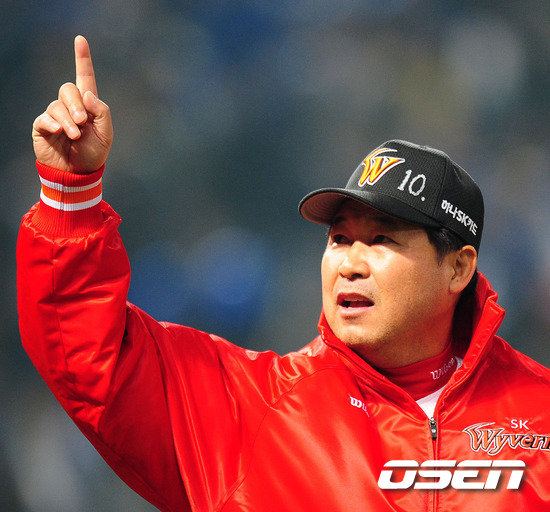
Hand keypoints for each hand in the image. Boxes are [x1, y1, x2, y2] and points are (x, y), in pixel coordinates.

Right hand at [32, 35, 112, 172]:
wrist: (78, 173)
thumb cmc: (94, 153)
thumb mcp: (106, 134)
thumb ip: (101, 112)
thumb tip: (87, 94)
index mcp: (88, 105)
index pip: (85, 77)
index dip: (82, 58)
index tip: (81, 40)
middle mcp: (71, 106)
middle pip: (68, 88)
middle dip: (76, 105)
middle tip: (82, 122)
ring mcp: (55, 115)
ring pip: (58, 104)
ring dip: (68, 120)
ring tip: (75, 135)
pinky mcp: (43, 126)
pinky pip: (45, 118)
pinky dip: (54, 124)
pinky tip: (60, 132)